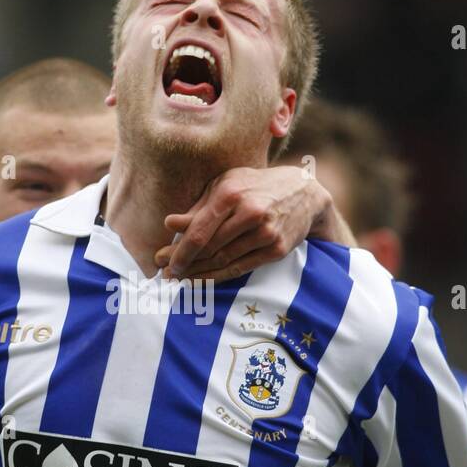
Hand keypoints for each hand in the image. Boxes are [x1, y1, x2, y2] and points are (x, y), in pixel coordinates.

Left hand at [154, 165, 343, 282]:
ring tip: (180, 279)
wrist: (304, 192)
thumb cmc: (254, 187)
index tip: (162, 260)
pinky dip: (219, 277)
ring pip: (224, 260)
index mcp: (231, 193)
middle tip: (165, 274)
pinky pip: (241, 268)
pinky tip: (203, 280)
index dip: (179, 249)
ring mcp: (265, 232)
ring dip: (198, 273)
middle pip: (209, 248)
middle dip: (184, 263)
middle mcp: (249, 212)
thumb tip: (168, 223)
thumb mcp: (225, 186)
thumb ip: (198, 207)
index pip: (199, 230)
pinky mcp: (276, 249)